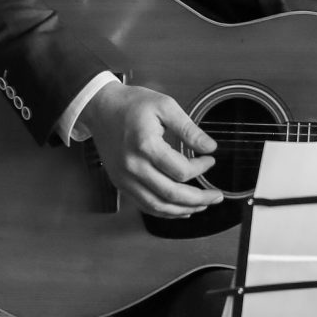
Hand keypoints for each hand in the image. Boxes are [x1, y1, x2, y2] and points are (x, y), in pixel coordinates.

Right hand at [82, 81, 216, 215]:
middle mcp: (133, 167)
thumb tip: (210, 147)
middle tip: (217, 196)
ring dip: (183, 210)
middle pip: (172, 194)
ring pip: (158, 206)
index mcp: (146, 146)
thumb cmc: (131, 104)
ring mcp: (125, 178)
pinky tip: (180, 210)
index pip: (181, 170)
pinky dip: (164, 212)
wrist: (100, 108)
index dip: (201, 168)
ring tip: (202, 205)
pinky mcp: (120, 183)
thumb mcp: (165, 106)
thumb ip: (189, 129)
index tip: (210, 160)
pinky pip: (144, 205)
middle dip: (199, 199)